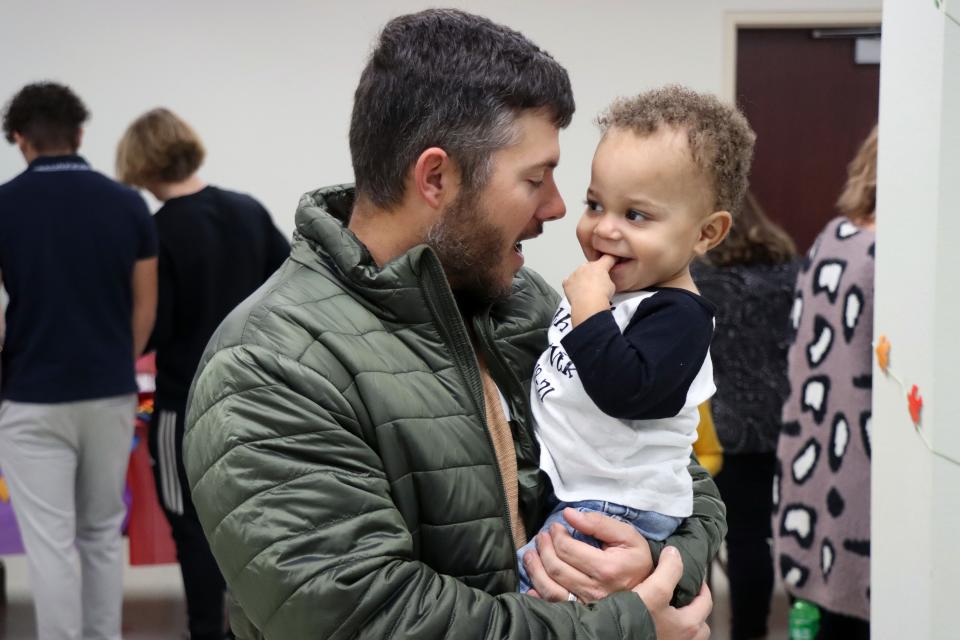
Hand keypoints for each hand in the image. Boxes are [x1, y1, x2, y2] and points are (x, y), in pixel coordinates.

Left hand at [521, 507, 652, 601]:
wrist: (648, 591)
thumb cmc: (635, 561)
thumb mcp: (627, 536)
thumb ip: (599, 523)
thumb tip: (570, 514)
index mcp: (607, 569)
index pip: (568, 549)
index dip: (556, 535)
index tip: (555, 527)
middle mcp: (594, 590)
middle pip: (556, 567)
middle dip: (544, 548)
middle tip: (542, 537)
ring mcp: (586, 604)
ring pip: (549, 588)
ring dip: (535, 568)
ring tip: (531, 554)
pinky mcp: (580, 613)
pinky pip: (552, 606)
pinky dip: (537, 594)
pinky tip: (532, 583)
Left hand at [562, 255, 615, 325]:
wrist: (588, 304)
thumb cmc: (601, 296)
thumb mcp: (612, 285)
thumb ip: (607, 278)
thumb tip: (603, 281)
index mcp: (599, 266)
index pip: (607, 258)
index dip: (611, 260)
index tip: (612, 262)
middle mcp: (585, 267)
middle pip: (591, 266)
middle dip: (594, 272)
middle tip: (598, 283)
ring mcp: (575, 274)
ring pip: (579, 273)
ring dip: (583, 278)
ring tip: (587, 290)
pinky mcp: (567, 282)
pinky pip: (569, 281)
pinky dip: (572, 285)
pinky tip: (577, 291)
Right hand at [633, 546, 711, 639]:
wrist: (615, 637)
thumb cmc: (637, 620)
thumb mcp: (655, 590)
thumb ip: (668, 570)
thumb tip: (674, 553)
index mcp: (689, 624)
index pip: (706, 602)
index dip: (702, 587)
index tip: (694, 577)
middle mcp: (685, 639)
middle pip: (699, 623)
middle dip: (695, 609)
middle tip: (683, 597)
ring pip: (688, 635)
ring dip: (683, 624)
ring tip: (670, 612)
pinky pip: (672, 637)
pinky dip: (670, 630)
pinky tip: (655, 622)